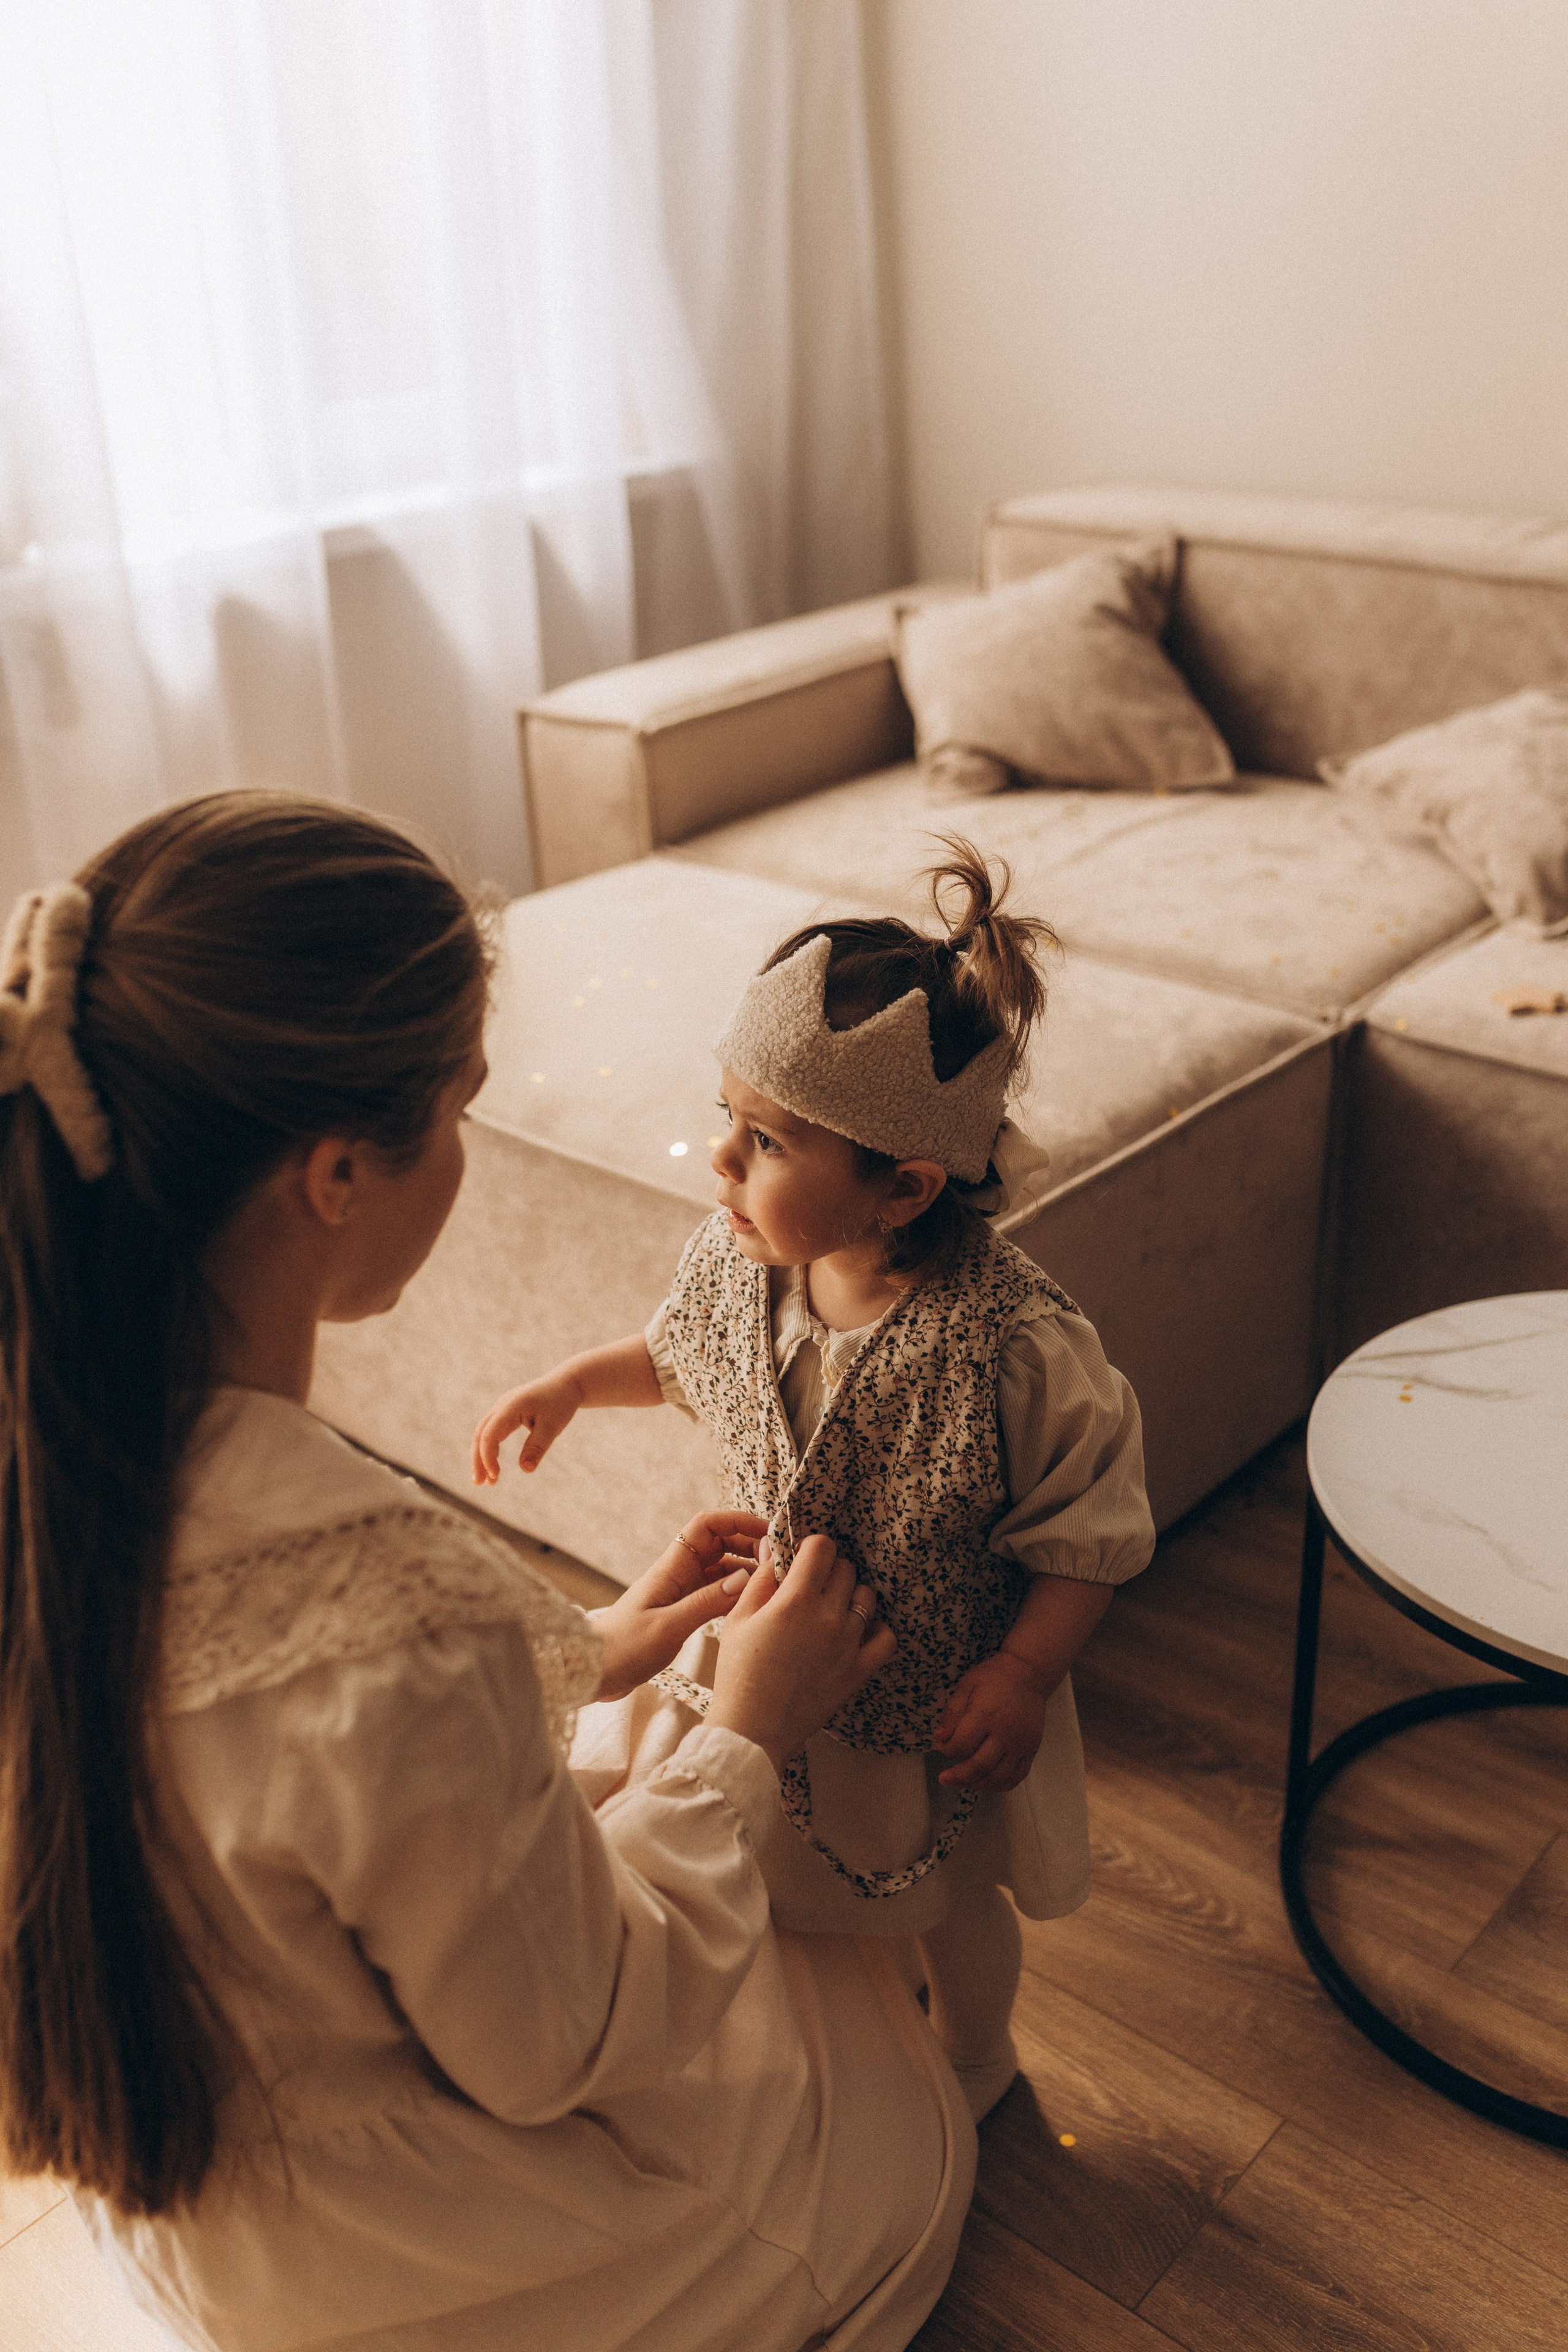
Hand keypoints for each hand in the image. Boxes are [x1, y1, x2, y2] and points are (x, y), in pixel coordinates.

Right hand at [472, 1372, 580, 1483]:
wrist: (567, 1383)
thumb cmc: (561, 1403)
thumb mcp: (552, 1427)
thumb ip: (537, 1447)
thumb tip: (525, 1470)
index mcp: (511, 1407)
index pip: (490, 1434)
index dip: (488, 1457)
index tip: (495, 1476)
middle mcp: (502, 1405)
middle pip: (480, 1434)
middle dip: (477, 1459)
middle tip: (479, 1484)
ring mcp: (502, 1407)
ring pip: (483, 1433)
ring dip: (481, 1456)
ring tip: (487, 1481)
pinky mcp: (506, 1412)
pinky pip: (492, 1431)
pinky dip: (490, 1449)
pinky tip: (494, 1466)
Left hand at [594, 1512, 767, 1699]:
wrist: (592, 1670)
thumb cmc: (623, 1647)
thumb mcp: (667, 1627)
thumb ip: (706, 1603)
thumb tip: (745, 1578)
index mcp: (671, 1568)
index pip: (706, 1525)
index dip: (737, 1521)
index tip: (768, 1533)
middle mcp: (677, 1574)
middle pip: (719, 1543)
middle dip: (749, 1544)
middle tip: (777, 1562)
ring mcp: (680, 1592)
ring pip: (720, 1568)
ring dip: (745, 1570)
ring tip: (772, 1583)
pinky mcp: (680, 1611)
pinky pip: (714, 1592)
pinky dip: (733, 1593)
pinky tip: (750, 1605)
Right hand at [707, 1535, 895, 1776]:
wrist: (752, 1730)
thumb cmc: (738, 1673)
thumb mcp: (737, 1619)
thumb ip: (762, 1579)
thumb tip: (776, 1548)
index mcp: (796, 1599)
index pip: (822, 1547)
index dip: (811, 1547)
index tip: (803, 1558)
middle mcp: (829, 1616)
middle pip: (846, 1568)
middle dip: (829, 1569)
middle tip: (813, 1585)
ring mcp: (849, 1643)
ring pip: (866, 1597)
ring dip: (851, 1595)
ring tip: (832, 1608)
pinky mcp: (859, 1670)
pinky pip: (886, 1638)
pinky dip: (876, 1629)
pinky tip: (858, 1631)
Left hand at [931, 1653, 1048, 1793]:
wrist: (1029, 1674)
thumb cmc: (993, 1677)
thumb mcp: (966, 1686)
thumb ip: (951, 1713)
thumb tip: (939, 1739)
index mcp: (985, 1715)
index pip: (961, 1745)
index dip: (946, 1750)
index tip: (941, 1746)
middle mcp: (1004, 1733)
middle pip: (979, 1766)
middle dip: (958, 1776)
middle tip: (945, 1779)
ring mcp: (1020, 1744)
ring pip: (998, 1777)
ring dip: (978, 1785)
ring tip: (964, 1782)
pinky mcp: (1032, 1749)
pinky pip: (1018, 1776)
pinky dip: (1001, 1785)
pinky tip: (987, 1783)